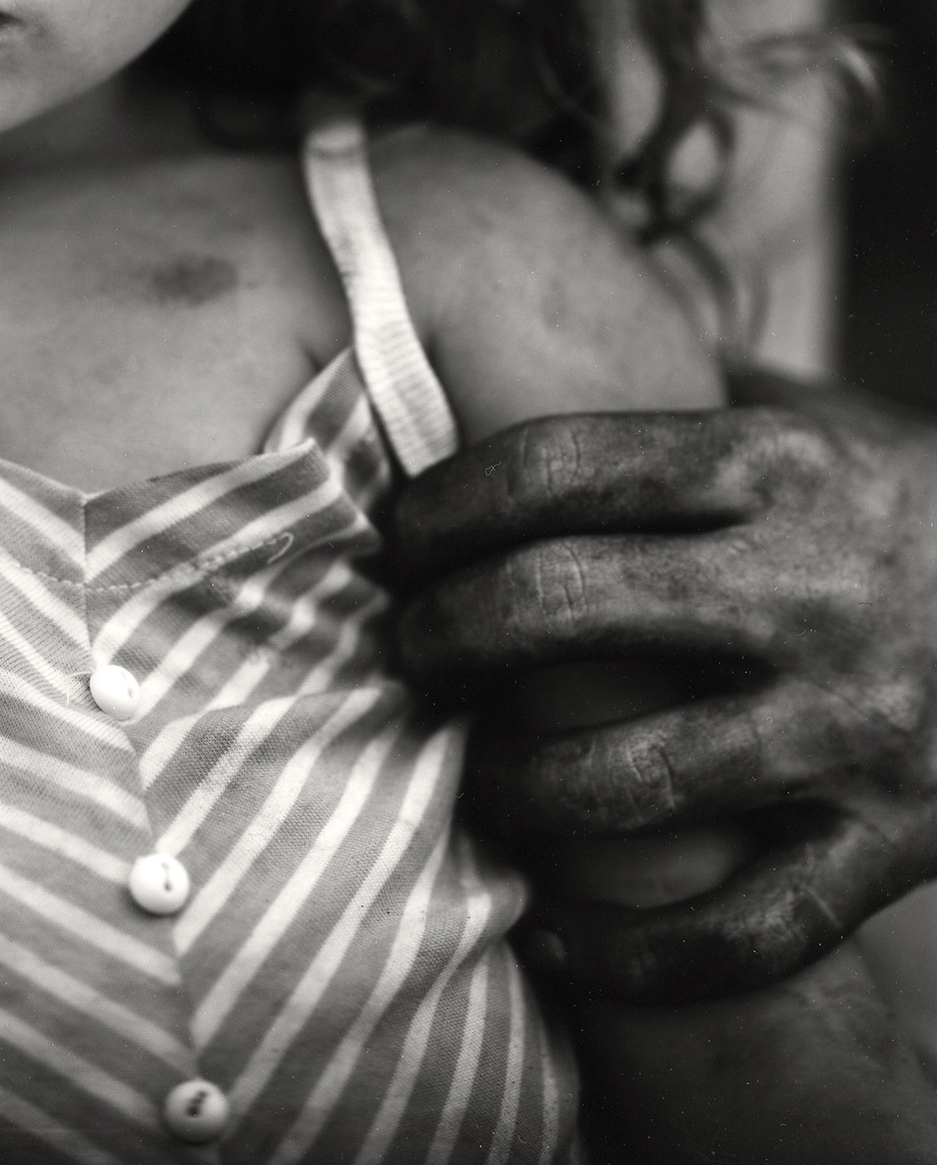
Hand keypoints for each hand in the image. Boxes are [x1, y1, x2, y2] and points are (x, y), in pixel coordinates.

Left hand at [390, 373, 936, 1002]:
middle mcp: (809, 588)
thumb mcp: (816, 417)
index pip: (554, 467)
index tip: (400, 537)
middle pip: (559, 605)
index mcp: (774, 465)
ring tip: (471, 777)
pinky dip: (632, 956)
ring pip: (627, 781)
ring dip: (512, 788)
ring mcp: (854, 725)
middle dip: (445, 633)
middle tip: (409, 650)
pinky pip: (744, 932)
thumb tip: (524, 330)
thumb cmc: (904, 508)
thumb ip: (686, 386)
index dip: (443, 504)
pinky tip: (553, 936)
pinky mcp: (899, 843)